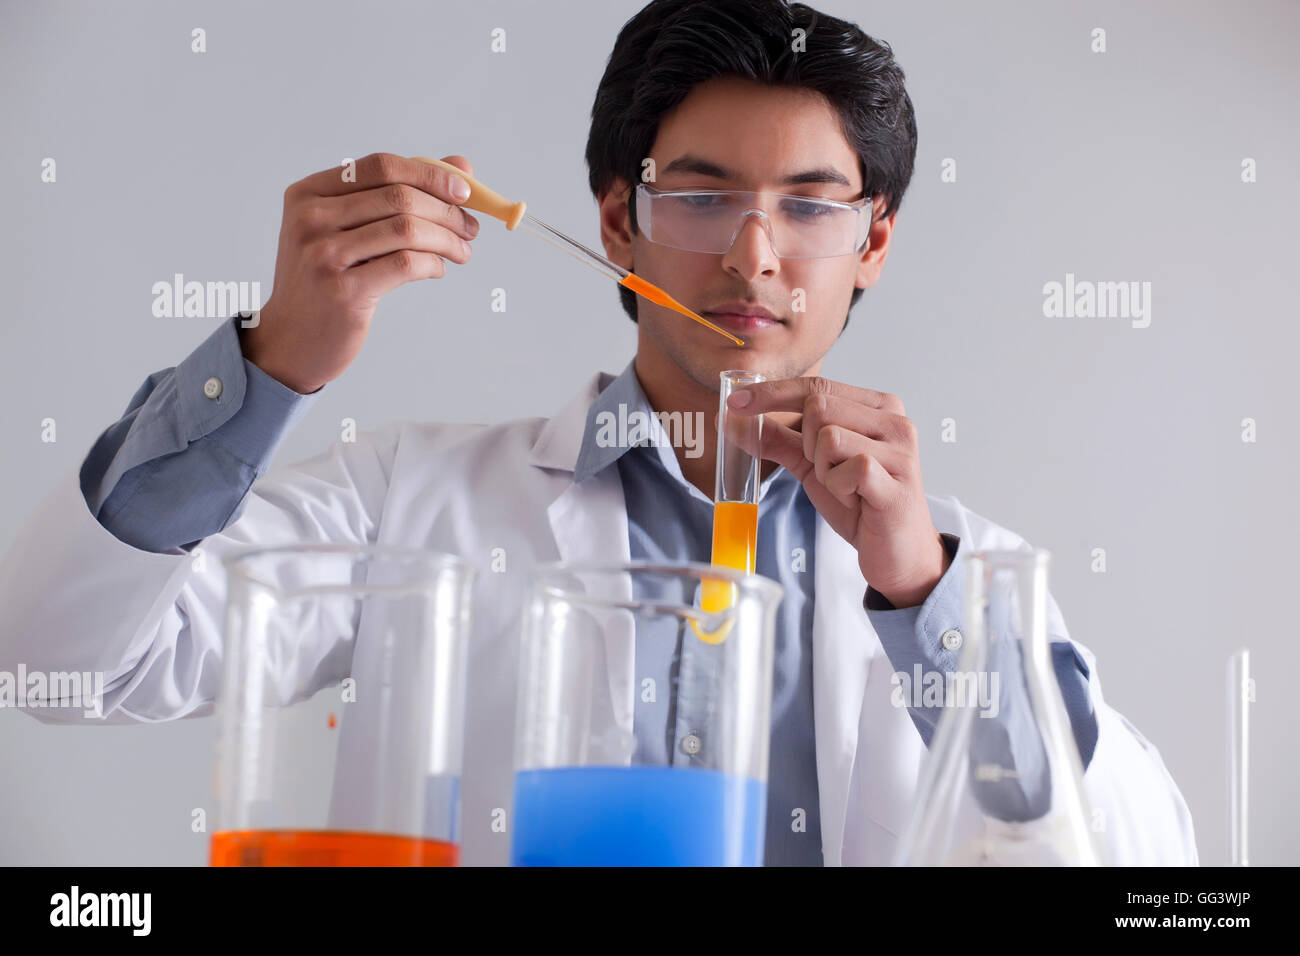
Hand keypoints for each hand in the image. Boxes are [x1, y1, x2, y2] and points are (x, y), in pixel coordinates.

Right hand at [243, 152, 479, 393]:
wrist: (292, 340)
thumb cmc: (327, 280)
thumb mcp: (348, 230)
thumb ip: (397, 194)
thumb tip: (462, 167)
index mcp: (308, 193)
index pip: (381, 167)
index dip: (430, 175)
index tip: (464, 191)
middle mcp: (310, 219)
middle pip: (399, 197)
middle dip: (447, 210)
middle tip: (470, 228)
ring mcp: (323, 255)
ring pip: (406, 229)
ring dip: (447, 239)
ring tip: (462, 251)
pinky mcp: (343, 291)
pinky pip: (405, 264)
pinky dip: (433, 263)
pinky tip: (438, 269)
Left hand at [727, 376, 948, 607]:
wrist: (897, 553)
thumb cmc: (860, 505)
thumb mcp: (813, 466)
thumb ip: (778, 440)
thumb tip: (731, 420)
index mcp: (877, 408)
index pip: (817, 386)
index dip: (773, 392)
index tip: (735, 402)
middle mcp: (894, 421)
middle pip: (819, 407)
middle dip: (807, 444)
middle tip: (828, 473)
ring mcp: (901, 449)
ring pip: (829, 437)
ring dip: (824, 471)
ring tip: (847, 490)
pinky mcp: (899, 480)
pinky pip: (850, 468)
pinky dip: (840, 488)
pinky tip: (856, 501)